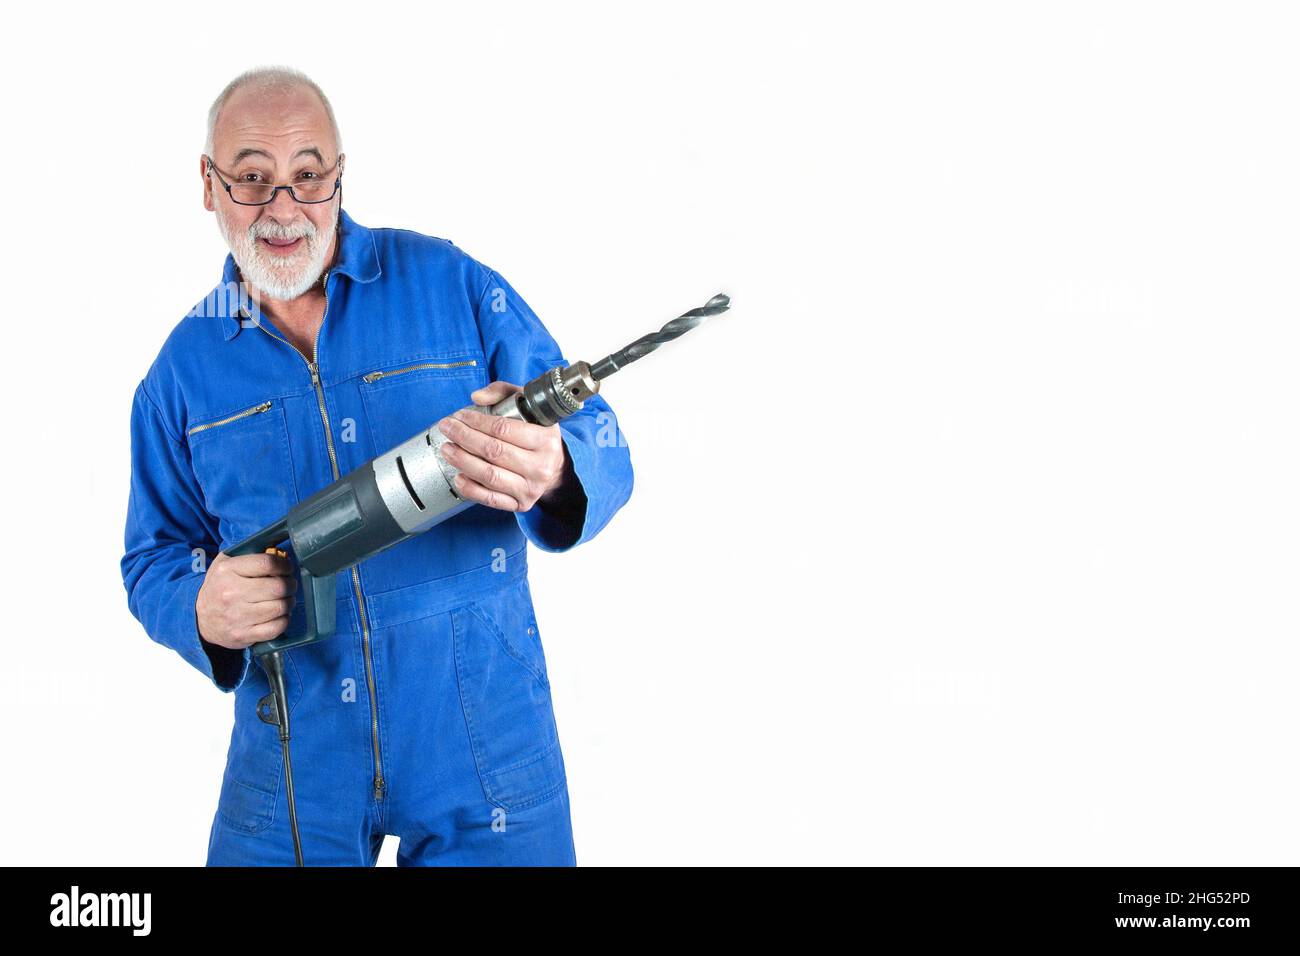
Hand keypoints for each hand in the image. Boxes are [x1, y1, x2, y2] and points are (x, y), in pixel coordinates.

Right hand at [196, 550, 297, 650]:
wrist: (200, 618)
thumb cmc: (220, 586)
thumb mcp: (226, 563)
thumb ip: (250, 554)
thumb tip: (280, 552)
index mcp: (227, 571)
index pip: (267, 563)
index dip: (284, 565)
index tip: (287, 567)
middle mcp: (231, 593)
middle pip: (278, 587)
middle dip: (290, 584)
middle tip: (289, 584)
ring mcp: (237, 616)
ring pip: (281, 607)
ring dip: (289, 602)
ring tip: (285, 599)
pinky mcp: (243, 635)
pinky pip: (277, 627)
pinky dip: (284, 620)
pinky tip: (279, 615)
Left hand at [437, 381, 567, 511]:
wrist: (555, 468)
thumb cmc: (538, 434)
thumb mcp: (528, 406)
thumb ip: (503, 392)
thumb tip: (477, 398)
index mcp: (545, 439)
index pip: (503, 428)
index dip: (476, 421)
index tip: (460, 416)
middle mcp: (540, 466)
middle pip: (493, 451)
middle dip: (464, 438)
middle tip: (447, 428)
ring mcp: (531, 488)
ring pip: (489, 475)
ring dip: (462, 461)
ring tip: (447, 450)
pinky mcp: (521, 504)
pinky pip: (491, 499)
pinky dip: (471, 489)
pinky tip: (459, 477)